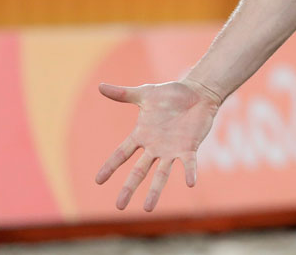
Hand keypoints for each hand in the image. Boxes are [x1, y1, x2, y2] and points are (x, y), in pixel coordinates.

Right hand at [94, 79, 220, 210]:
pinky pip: (189, 163)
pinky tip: (191, 183)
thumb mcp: (145, 94)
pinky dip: (190, 172)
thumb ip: (123, 94)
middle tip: (119, 206)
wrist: (197, 93)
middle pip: (138, 171)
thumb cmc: (171, 94)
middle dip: (129, 188)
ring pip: (161, 174)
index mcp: (142, 135)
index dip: (110, 166)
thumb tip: (99, 86)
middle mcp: (154, 147)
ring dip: (155, 191)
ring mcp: (171, 150)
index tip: (98, 181)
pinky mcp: (189, 148)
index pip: (122, 153)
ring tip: (148, 209)